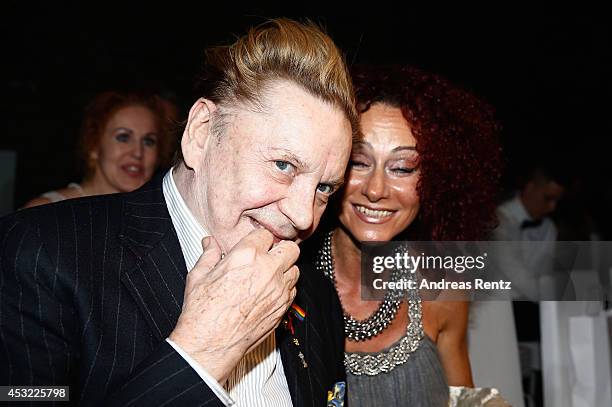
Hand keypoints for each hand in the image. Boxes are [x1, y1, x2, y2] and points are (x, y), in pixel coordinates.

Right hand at [169, 228, 299, 383]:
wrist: (211, 344)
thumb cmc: (203, 313)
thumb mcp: (198, 276)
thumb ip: (208, 255)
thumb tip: (209, 243)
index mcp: (246, 256)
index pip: (265, 234)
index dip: (258, 239)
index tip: (254, 245)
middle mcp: (267, 270)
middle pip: (290, 248)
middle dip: (280, 250)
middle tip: (268, 256)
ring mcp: (278, 290)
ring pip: (295, 269)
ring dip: (285, 269)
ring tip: (269, 275)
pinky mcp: (283, 307)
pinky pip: (293, 290)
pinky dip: (285, 288)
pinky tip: (270, 292)